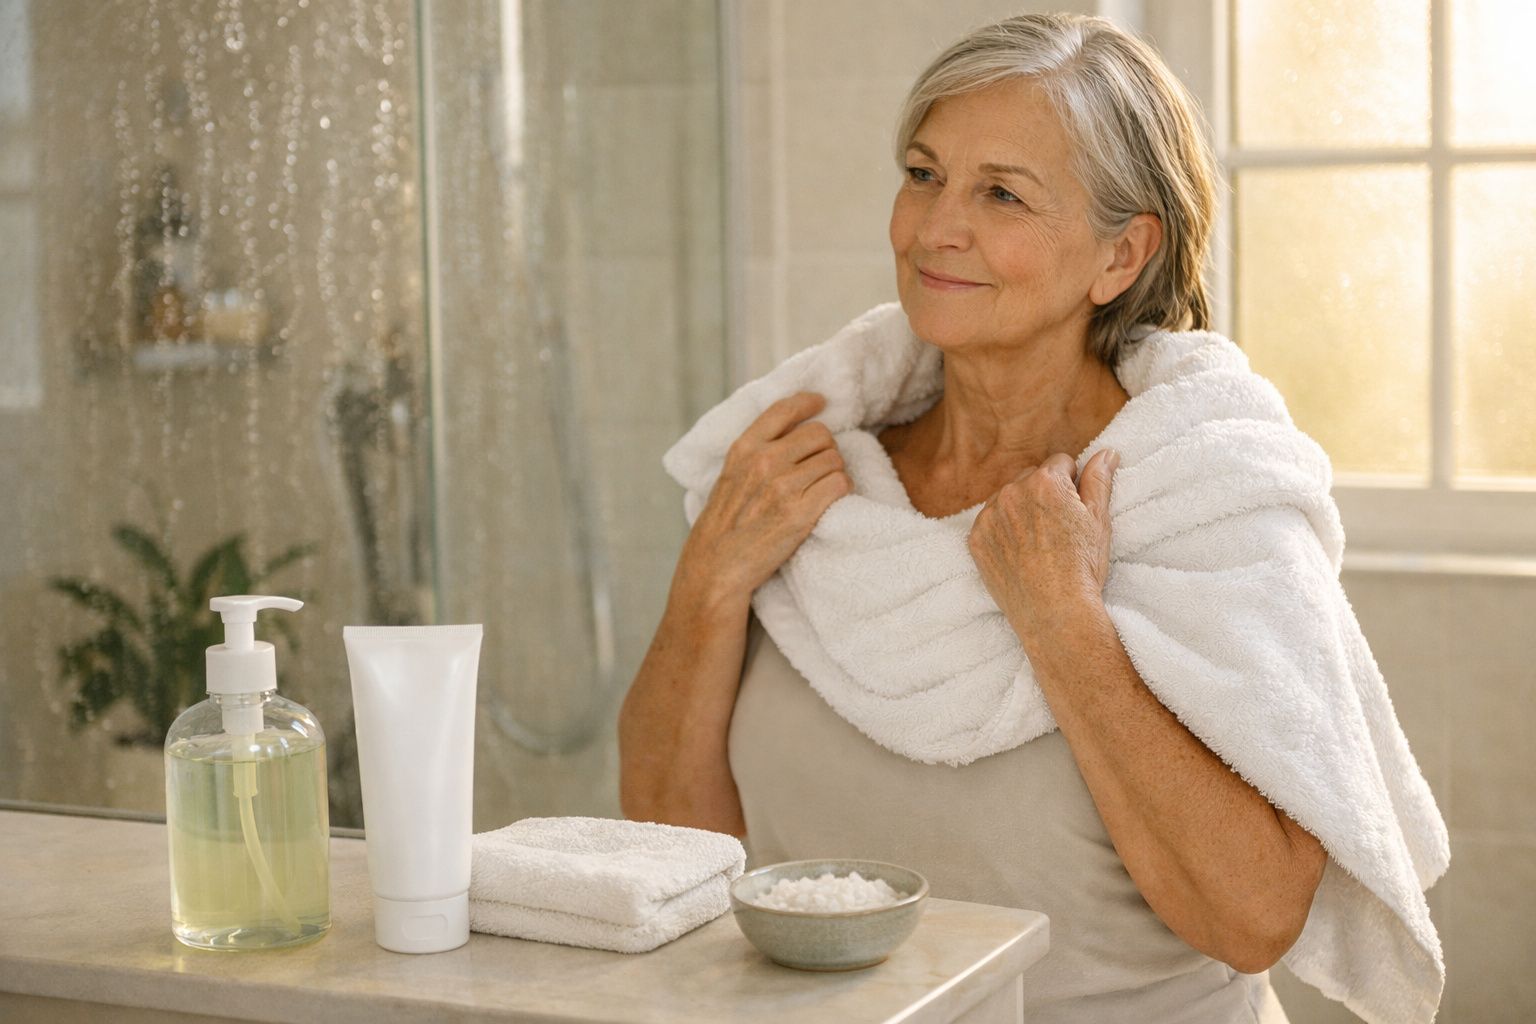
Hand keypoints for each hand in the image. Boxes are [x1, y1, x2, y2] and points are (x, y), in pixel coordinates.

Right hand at [677, 391, 852, 604]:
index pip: (784, 410)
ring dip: (834, 472)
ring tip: (821, 487)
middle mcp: (764, 462)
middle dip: (826, 448)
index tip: (820, 402)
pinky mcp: (801, 513)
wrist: (717, 566)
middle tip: (819, 466)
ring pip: (834, 459)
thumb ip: (755, 452)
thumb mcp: (730, 476)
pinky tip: (830, 500)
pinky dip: (841, 490)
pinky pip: (840, 484)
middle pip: (820, 434)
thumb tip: (791, 431)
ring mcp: (783, 487)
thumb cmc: (724, 524)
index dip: (808, 402)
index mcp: (744, 449)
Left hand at [967, 449, 1119, 638]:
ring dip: (1020, 510)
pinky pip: (990, 522)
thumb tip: (1107, 452)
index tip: (1074, 510)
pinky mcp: (975, 540)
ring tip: (1039, 543)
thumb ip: (1099, 480)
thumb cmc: (1082, 568)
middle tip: (1058, 528)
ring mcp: (989, 517)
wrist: (1054, 614)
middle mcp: (1011, 492)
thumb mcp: (1099, 520)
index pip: (1060, 463)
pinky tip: (1019, 553)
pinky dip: (1002, 532)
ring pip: (1007, 499)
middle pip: (1031, 478)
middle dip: (1044, 494)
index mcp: (1044, 482)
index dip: (1072, 485)